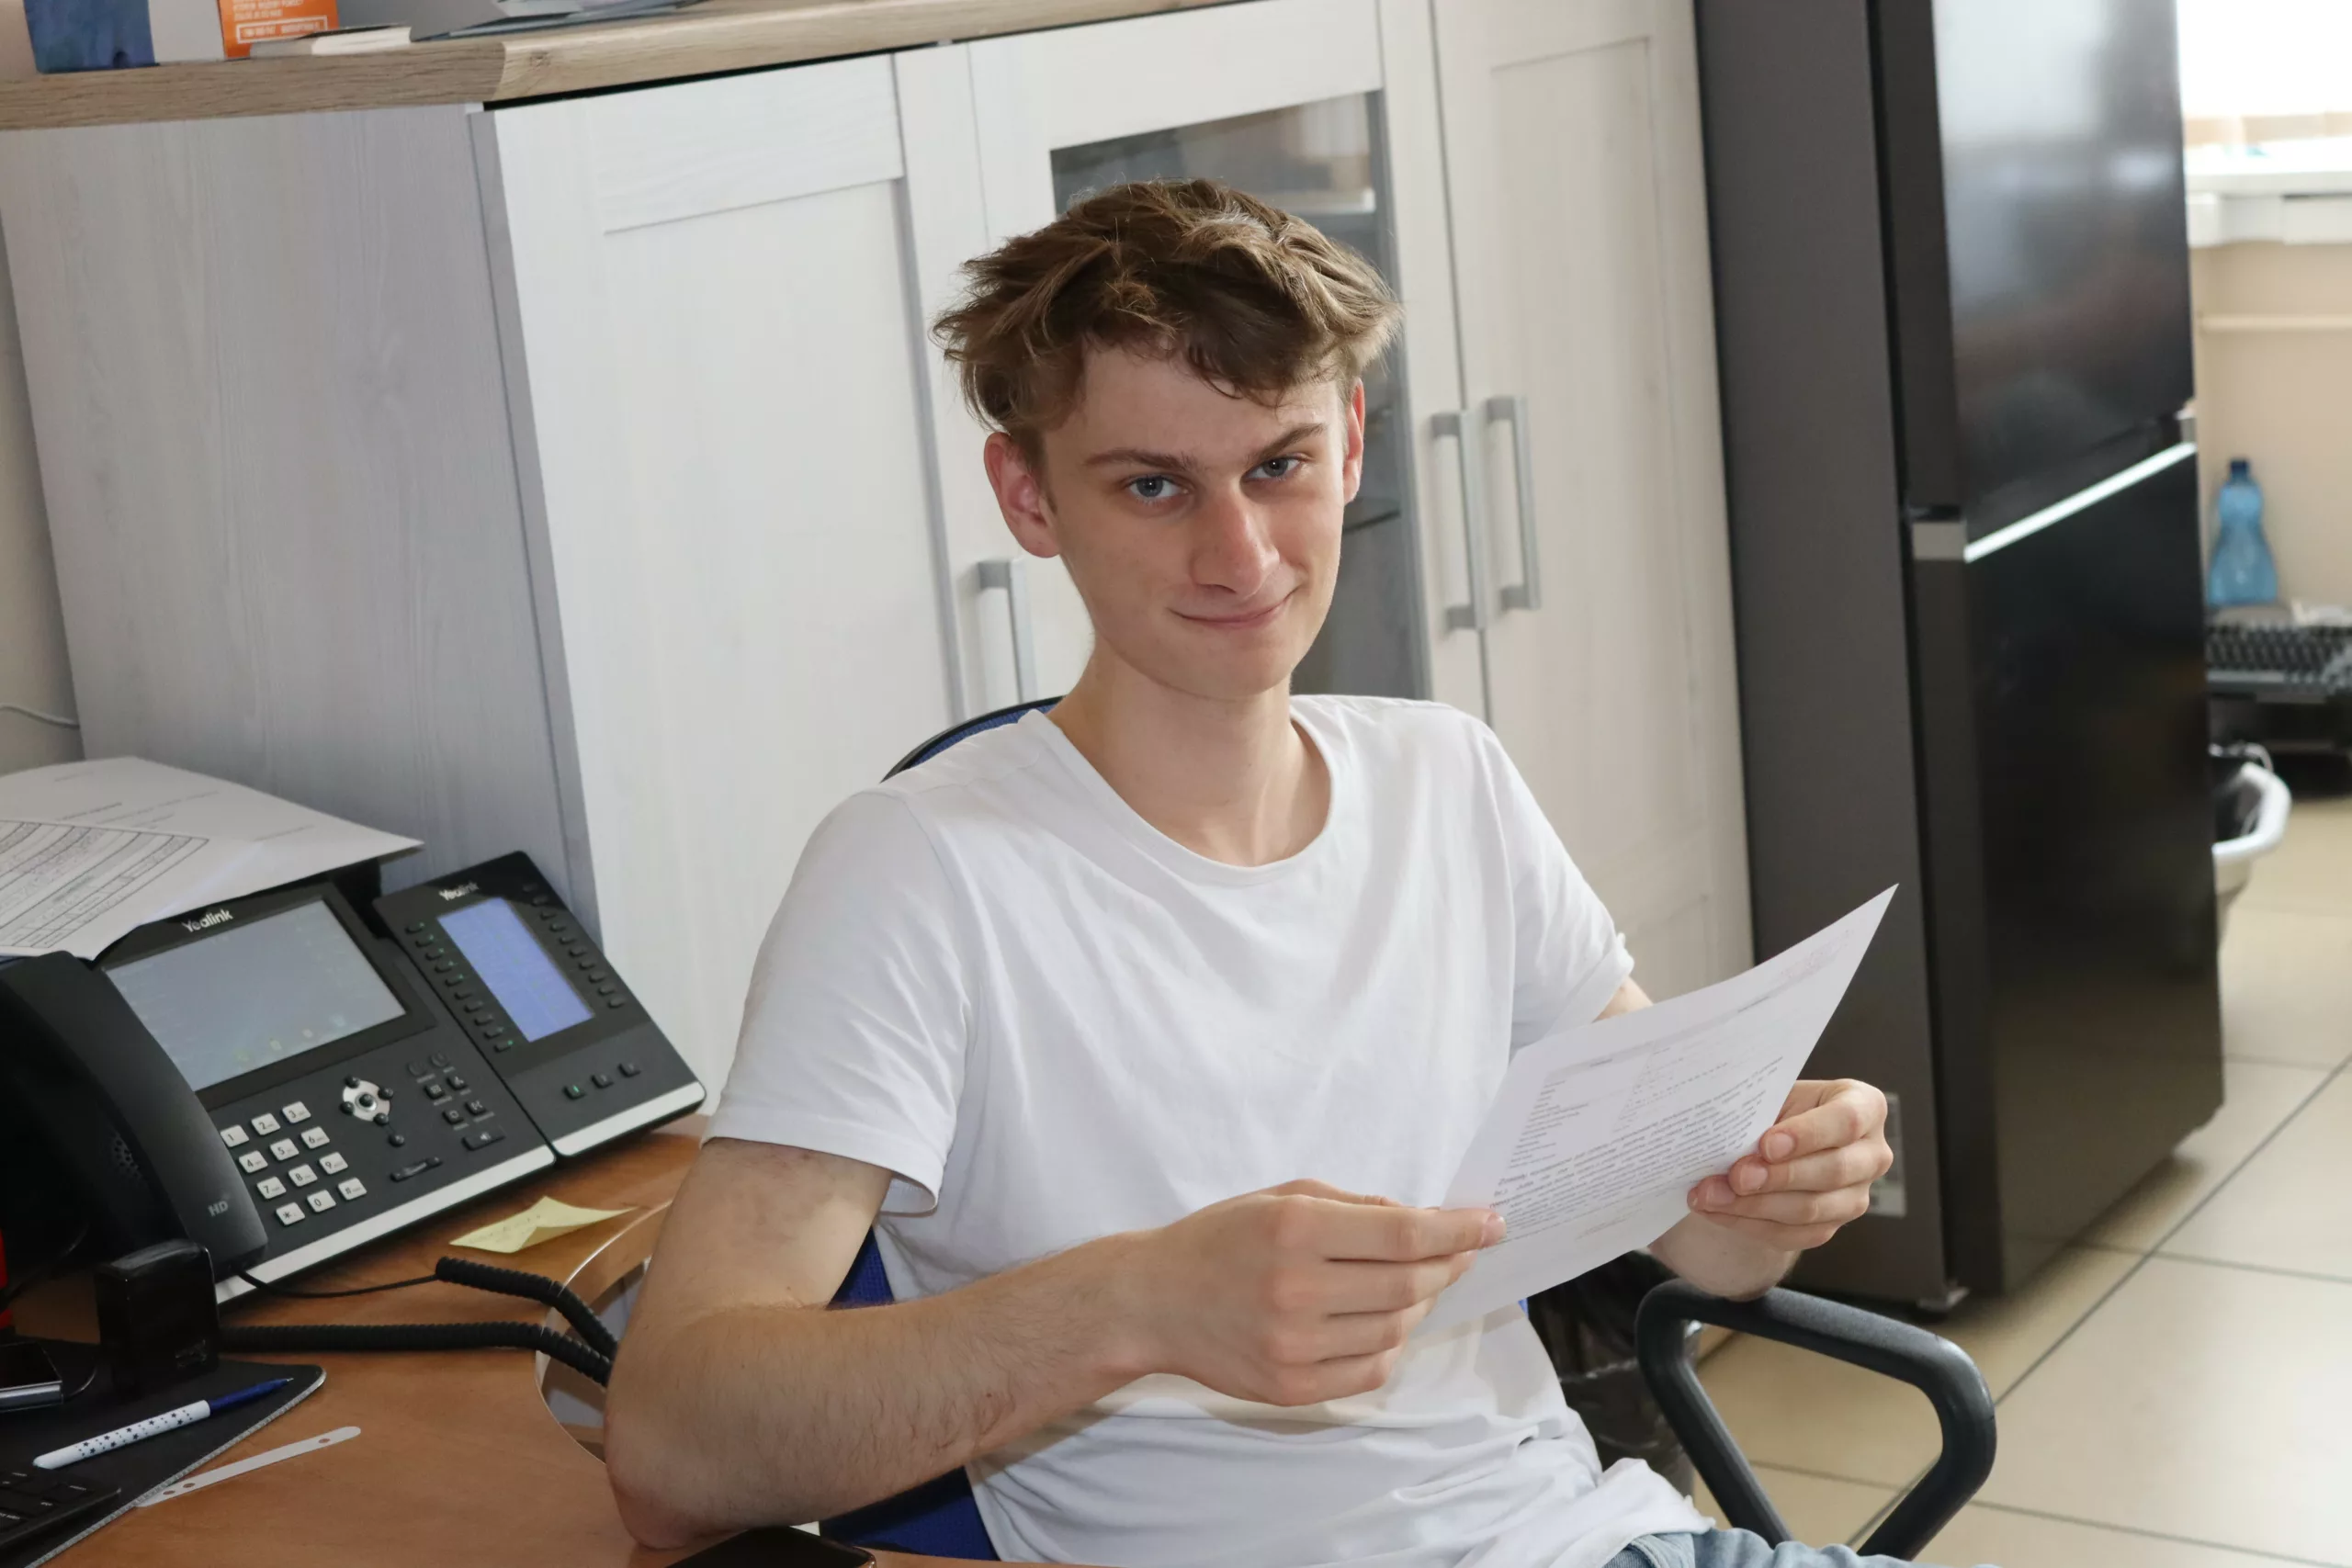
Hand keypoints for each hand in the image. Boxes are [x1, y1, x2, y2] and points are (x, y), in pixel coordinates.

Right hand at [1111, 1179, 1501, 1406]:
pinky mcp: (1291, 1387)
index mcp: (1295, 1230)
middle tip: (1460, 1253)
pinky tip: (1379, 1321)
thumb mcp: (1283, 1196)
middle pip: (1408, 1285)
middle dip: (1448, 1266)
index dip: (1457, 1231)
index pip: (1403, 1236)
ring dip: (1418, 1305)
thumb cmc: (1221, 1239)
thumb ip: (1355, 1206)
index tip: (1490, 1224)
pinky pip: (1370, 1371)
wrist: (1152, 1301)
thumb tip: (1424, 1221)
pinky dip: (1389, 1344)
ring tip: (1410, 1285)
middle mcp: (1296, 1289)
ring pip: (1395, 1330)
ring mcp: (1293, 1346)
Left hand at [1685, 1078, 1891, 1252]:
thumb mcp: (1774, 1094)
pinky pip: (1793, 1234)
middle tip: (1736, 1176)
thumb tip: (1724, 1135)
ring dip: (1755, 1205)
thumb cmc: (1778, 1108)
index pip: (1847, 1121)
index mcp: (1866, 1107)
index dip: (1807, 1135)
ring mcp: (1856, 1196)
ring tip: (1711, 1195)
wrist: (1776, 1138)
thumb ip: (1760, 1111)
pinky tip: (1717, 1210)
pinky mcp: (1831, 1226)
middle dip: (1778, 1176)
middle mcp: (1871, 1155)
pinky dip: (1749, 1224)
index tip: (1766, 1144)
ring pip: (1811, 1210)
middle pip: (1833, 1171)